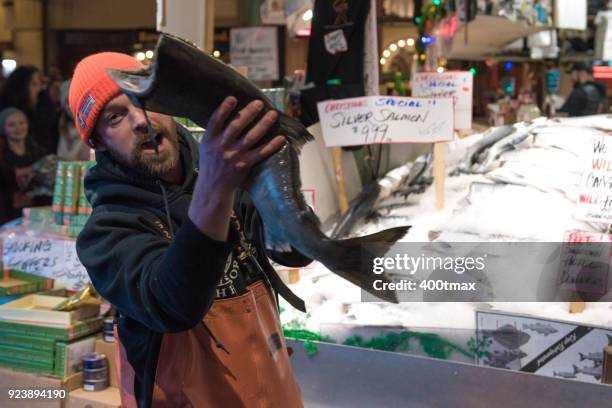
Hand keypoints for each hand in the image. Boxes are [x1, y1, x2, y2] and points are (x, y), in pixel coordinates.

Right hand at [188, 96, 284, 240]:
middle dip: (249, 113)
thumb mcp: (206, 145)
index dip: (224, 109)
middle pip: (236, 126)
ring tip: (273, 114)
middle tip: (259, 103)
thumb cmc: (211, 162)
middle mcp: (221, 147)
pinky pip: (261, 153)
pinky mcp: (245, 165)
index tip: (233, 98)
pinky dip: (272, 145)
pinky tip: (281, 138)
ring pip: (251, 137)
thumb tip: (229, 111)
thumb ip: (215, 131)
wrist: (213, 187)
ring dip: (263, 124)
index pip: (216, 121)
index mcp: (209, 139)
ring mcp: (234, 156)